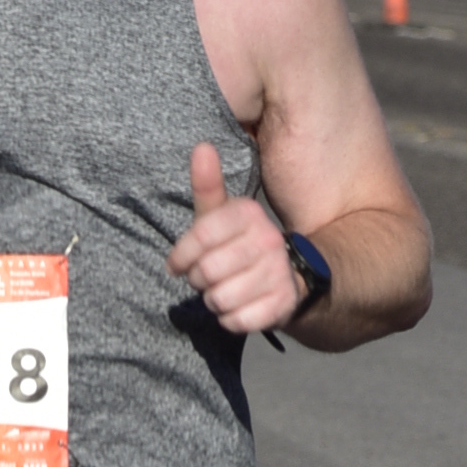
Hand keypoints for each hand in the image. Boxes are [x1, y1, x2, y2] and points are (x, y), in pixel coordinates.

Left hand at [167, 141, 300, 334]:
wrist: (289, 276)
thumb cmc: (239, 243)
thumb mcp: (221, 214)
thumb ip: (207, 184)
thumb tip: (201, 146)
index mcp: (249, 214)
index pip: (199, 237)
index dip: (180, 256)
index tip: (176, 265)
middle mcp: (268, 239)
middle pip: (206, 272)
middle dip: (197, 281)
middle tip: (205, 279)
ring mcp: (278, 273)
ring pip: (219, 299)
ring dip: (213, 301)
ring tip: (222, 291)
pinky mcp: (283, 304)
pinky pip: (236, 321)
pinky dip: (230, 319)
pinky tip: (238, 307)